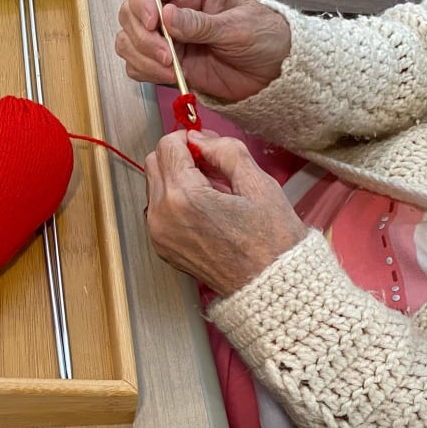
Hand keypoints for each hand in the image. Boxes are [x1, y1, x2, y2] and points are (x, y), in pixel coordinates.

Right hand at [116, 0, 291, 100]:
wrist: (271, 72)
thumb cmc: (263, 38)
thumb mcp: (236, 26)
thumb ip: (199, 23)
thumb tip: (167, 15)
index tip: (152, 21)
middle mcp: (173, 6)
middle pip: (131, 10)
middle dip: (143, 36)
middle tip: (167, 54)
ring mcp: (166, 35)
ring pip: (128, 38)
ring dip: (142, 56)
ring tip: (170, 67)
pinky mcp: (163, 60)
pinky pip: (136, 63)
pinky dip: (145, 71)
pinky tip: (168, 75)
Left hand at [144, 130, 306, 296]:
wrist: (271, 289)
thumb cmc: (272, 242)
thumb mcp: (258, 184)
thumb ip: (225, 151)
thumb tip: (200, 138)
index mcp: (183, 197)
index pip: (168, 145)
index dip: (189, 139)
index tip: (208, 147)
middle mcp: (163, 216)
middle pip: (154, 162)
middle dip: (180, 157)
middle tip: (212, 168)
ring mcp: (159, 234)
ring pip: (154, 184)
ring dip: (177, 178)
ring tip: (213, 192)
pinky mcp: (162, 247)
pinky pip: (158, 208)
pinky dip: (175, 200)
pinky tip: (206, 210)